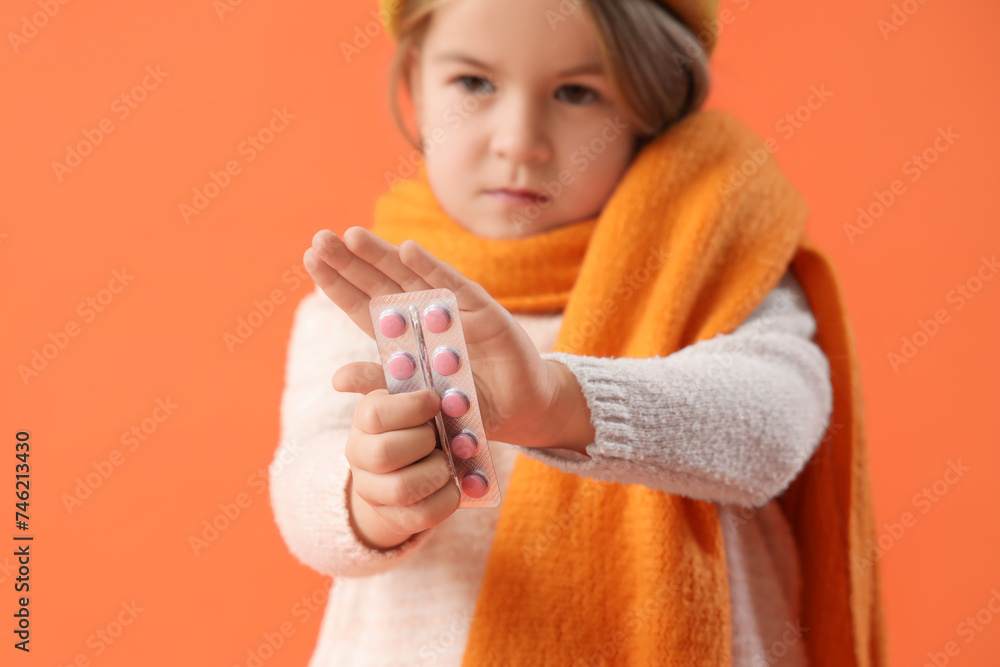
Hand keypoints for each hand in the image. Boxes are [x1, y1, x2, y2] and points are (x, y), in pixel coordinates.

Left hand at [303, 226, 573, 449]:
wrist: (519, 412)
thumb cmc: (465, 406)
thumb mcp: (417, 401)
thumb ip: (381, 384)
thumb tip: (337, 379)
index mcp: (402, 337)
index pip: (362, 304)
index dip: (338, 281)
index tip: (310, 258)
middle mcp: (424, 316)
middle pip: (380, 282)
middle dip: (350, 260)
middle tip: (319, 238)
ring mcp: (453, 310)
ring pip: (411, 276)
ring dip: (382, 255)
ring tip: (352, 236)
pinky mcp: (483, 311)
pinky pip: (454, 286)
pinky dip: (432, 267)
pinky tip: (407, 249)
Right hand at [344, 386, 460, 549]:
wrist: (411, 465)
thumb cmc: (412, 420)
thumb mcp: (398, 393)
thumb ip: (375, 376)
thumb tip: (340, 378)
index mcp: (362, 421)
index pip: (374, 415)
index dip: (411, 407)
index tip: (434, 401)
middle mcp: (361, 457)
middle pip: (385, 453)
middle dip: (423, 442)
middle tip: (439, 435)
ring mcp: (375, 491)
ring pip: (402, 488)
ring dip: (435, 472)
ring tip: (447, 461)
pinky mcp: (396, 518)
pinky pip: (422, 516)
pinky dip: (447, 499)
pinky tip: (456, 485)